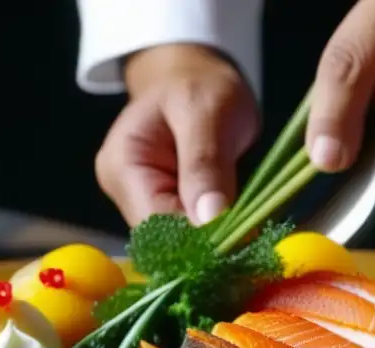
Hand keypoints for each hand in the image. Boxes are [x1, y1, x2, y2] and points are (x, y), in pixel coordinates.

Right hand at [95, 44, 258, 226]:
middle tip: (252, 246)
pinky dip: (215, 233)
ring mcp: (142, 201)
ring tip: (249, 238)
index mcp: (122, 166)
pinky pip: (190, 231)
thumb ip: (205, 163)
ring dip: (214, 241)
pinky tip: (239, 232)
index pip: (155, 222)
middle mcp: (125, 191)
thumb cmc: (199, 84)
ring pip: (180, 240)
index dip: (195, 239)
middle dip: (207, 243)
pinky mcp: (165, 207)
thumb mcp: (207, 112)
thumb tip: (209, 220)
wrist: (195, 76)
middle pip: (165, 238)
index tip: (239, 243)